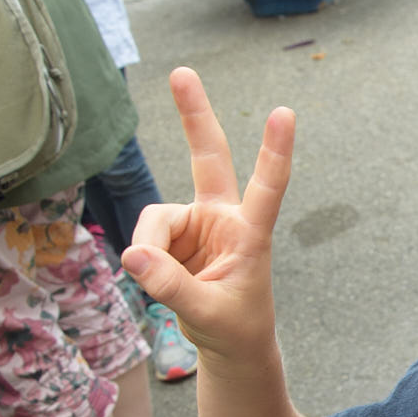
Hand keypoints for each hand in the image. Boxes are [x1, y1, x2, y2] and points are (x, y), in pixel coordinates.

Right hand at [121, 67, 295, 362]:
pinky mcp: (173, 235)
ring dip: (152, 255)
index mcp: (251, 233)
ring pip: (155, 223)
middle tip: (182, 72)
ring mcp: (197, 223)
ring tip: (171, 287)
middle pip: (208, 157)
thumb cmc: (234, 327)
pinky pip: (144, 240)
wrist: (229, 344)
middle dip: (194, 115)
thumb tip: (133, 254)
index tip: (284, 113)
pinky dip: (144, 262)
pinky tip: (159, 279)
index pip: (267, 188)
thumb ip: (171, 286)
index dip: (274, 151)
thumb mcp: (208, 313)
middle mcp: (224, 218)